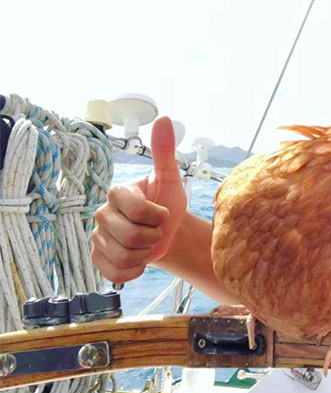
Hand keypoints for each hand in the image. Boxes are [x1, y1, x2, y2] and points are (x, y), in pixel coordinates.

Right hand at [92, 117, 187, 283]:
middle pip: (130, 236)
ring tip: (148, 243)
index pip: (137, 210)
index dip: (158, 217)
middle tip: (156, 231)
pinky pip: (115, 274)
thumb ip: (165, 152)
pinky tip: (140, 260)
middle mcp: (102, 213)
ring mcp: (98, 237)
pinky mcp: (98, 258)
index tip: (163, 213)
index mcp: (117, 193)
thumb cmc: (168, 204)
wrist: (168, 233)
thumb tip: (164, 119)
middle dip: (153, 237)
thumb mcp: (170, 179)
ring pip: (124, 257)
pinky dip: (134, 271)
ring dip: (145, 254)